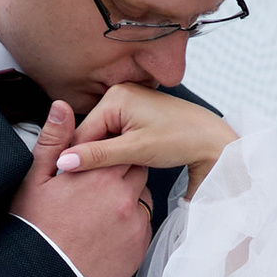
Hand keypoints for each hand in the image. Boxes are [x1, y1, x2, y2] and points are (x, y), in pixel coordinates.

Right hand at [13, 99, 150, 276]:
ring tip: (99, 211)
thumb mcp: (35, 179)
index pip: (117, 149)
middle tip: (95, 188)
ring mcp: (135, 222)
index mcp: (99, 174)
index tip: (91, 167)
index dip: (104, 156)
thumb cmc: (35, 229)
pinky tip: (107, 230)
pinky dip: (130, 223)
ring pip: (141, 196)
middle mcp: (123, 196)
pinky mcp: (140, 245)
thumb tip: (61, 107)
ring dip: (126, 198)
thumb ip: (53, 140)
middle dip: (119, 173)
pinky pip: (143, 224)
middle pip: (133, 170)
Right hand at [55, 84, 237, 190]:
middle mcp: (119, 93)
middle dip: (93, 156)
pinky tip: (125, 162)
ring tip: (112, 174)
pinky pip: (116, 133)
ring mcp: (128, 101)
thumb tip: (64, 161)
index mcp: (115, 96)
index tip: (73, 182)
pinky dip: (117, 149)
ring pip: (103, 135)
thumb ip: (97, 156)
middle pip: (92, 132)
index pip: (82, 132)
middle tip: (95, 183)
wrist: (211, 140)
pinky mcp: (137, 112)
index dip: (78, 158)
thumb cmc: (181, 140)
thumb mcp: (135, 151)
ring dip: (105, 155)